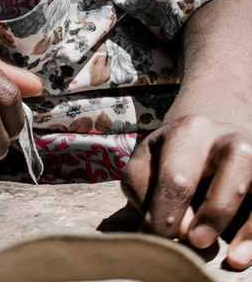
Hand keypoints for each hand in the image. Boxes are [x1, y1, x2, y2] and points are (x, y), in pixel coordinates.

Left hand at [122, 105, 251, 270]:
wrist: (208, 140)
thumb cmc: (172, 158)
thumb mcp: (148, 162)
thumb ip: (146, 189)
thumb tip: (178, 227)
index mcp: (190, 130)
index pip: (177, 178)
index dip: (166, 215)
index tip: (157, 239)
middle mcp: (226, 138)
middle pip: (227, 173)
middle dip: (210, 214)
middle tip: (193, 242)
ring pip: (251, 186)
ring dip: (241, 225)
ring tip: (228, 256)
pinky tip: (240, 255)